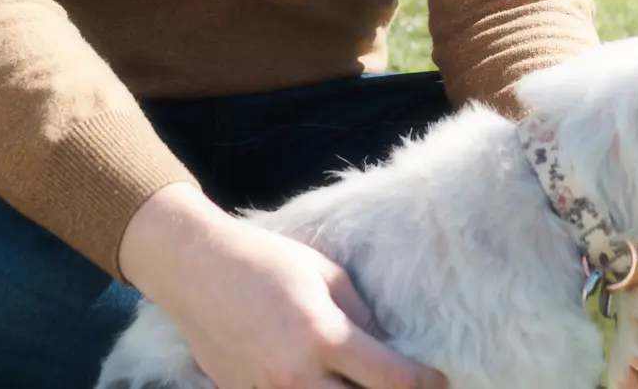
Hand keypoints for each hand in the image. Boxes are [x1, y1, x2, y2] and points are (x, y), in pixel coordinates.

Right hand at [119, 183, 448, 388]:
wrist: (198, 270)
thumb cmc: (266, 260)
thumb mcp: (325, 273)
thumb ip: (359, 314)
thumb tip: (385, 347)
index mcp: (324, 335)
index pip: (390, 378)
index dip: (422, 384)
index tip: (438, 382)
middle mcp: (298, 374)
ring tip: (361, 385)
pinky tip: (321, 385)